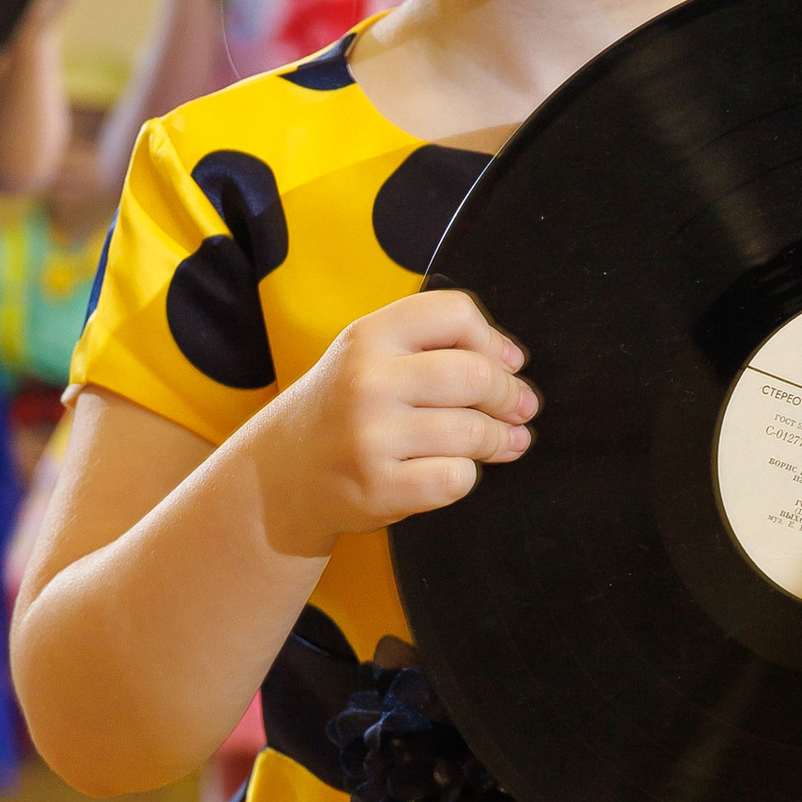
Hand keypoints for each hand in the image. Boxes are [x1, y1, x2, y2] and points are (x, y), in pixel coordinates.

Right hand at [250, 290, 536, 557]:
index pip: (455, 313)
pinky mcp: (378, 488)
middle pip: (476, 375)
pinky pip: (455, 478)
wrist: (281, 474)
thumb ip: (432, 344)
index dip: (493, 339)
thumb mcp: (368, 354)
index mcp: (367, 337)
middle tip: (520, 409)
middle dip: (510, 395)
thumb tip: (512, 363)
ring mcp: (370, 437)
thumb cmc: (342, 409)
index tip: (507, 363)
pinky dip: (466, 475)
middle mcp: (366, 381)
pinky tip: (457, 469)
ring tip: (505, 441)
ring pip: (472, 432)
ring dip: (500, 440)